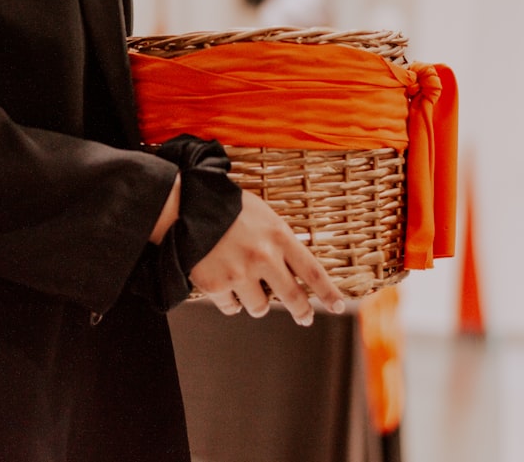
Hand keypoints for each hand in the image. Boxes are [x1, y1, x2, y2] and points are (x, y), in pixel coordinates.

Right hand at [188, 191, 345, 324]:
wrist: (183, 207)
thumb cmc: (224, 206)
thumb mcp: (260, 213)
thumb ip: (277, 237)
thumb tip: (293, 266)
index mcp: (278, 236)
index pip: (312, 271)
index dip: (328, 292)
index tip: (339, 306)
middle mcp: (263, 257)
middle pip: (293, 297)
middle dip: (302, 312)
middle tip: (305, 318)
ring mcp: (239, 273)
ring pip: (260, 307)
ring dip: (257, 304)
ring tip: (249, 292)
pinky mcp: (216, 285)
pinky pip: (231, 307)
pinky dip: (230, 302)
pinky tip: (224, 288)